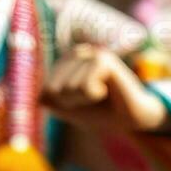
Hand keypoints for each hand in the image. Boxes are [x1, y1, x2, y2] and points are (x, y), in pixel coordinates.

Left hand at [43, 44, 169, 136]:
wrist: (134, 117)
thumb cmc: (102, 112)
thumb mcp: (67, 107)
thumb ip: (47, 98)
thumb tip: (35, 94)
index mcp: (66, 61)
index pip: (45, 90)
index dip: (64, 104)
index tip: (84, 102)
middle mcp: (78, 52)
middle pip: (53, 88)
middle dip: (72, 101)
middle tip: (94, 99)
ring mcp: (91, 53)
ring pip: (67, 88)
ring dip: (85, 99)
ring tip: (102, 94)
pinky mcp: (104, 59)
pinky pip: (84, 86)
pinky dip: (95, 95)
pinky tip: (110, 90)